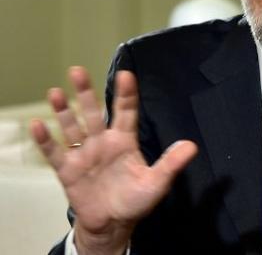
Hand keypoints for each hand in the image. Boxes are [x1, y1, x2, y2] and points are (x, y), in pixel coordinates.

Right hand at [29, 67, 197, 254]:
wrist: (113, 223)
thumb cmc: (136, 200)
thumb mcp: (157, 182)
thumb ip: (171, 163)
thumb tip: (192, 146)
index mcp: (124, 141)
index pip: (126, 112)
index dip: (126, 94)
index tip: (126, 74)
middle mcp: (102, 142)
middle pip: (93, 112)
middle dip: (85, 92)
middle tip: (77, 71)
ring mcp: (84, 154)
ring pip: (72, 127)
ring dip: (63, 111)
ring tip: (55, 92)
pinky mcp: (67, 170)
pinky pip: (54, 153)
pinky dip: (45, 140)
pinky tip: (37, 125)